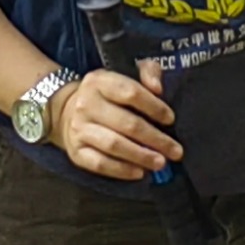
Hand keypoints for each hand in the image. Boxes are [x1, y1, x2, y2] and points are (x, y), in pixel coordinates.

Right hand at [53, 63, 175, 180]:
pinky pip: (100, 163)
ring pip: (114, 145)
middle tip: (175, 151)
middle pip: (126, 123)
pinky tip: (139, 172)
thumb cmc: (108, 94)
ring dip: (141, 156)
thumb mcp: (126, 73)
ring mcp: (79, 129)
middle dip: (155, 139)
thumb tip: (158, 88)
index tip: (171, 119)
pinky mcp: (76, 151)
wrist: (69, 110)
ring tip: (160, 162)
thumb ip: (148, 72)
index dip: (154, 107)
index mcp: (99, 81)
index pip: (130, 93)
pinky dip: (122, 170)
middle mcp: (86, 104)